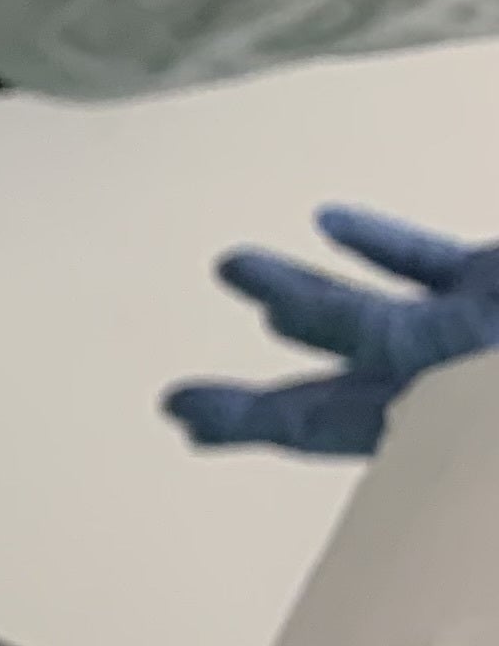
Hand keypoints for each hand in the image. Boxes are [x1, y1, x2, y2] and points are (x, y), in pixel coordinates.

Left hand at [162, 206, 498, 456]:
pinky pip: (427, 263)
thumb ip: (373, 332)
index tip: (182, 419)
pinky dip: (378, 242)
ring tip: (231, 266)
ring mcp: (469, 331)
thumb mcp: (448, 350)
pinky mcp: (495, 282)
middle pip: (331, 394)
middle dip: (256, 401)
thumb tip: (281, 311)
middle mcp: (438, 382)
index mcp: (427, 415)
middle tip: (178, 403)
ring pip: (367, 311)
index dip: (246, 420)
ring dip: (296, 287)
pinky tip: (326, 220)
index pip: (317, 425)